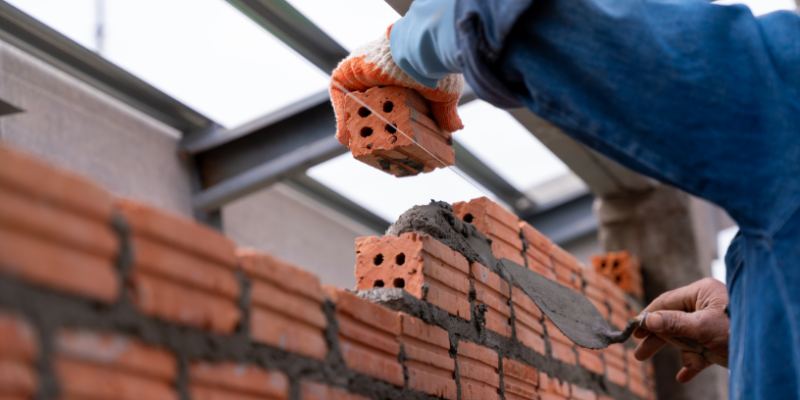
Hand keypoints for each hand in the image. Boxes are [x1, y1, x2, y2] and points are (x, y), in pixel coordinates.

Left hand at [329, 27, 463, 146]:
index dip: (389, 124)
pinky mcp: (347, 72)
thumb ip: (444, 111)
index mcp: (401, 77)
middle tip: (373, 148)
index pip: (391, 104)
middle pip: (370, 107)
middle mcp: (380, 74)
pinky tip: (346, 138)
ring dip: (356, 126)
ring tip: (359, 148)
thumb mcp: (444, 93)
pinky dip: (342, 118)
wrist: (417, 52)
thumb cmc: (433, 67)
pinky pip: (340, 98)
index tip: (390, 144)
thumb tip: (456, 128)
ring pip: (354, 104)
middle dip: (371, 128)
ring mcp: (362, 72)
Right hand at [633, 278, 729, 382]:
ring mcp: (712, 324)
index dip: (648, 317)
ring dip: (680, 353)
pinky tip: (684, 376)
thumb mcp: (702, 327)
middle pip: (671, 321)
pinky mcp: (719, 340)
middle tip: (639, 353)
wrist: (768, 350)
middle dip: (657, 339)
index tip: (633, 331)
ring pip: (685, 338)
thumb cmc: (738, 329)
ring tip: (666, 366)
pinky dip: (691, 363)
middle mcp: (705, 305)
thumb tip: (647, 320)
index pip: (665, 302)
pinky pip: (699, 351)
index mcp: (701, 292)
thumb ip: (673, 323)